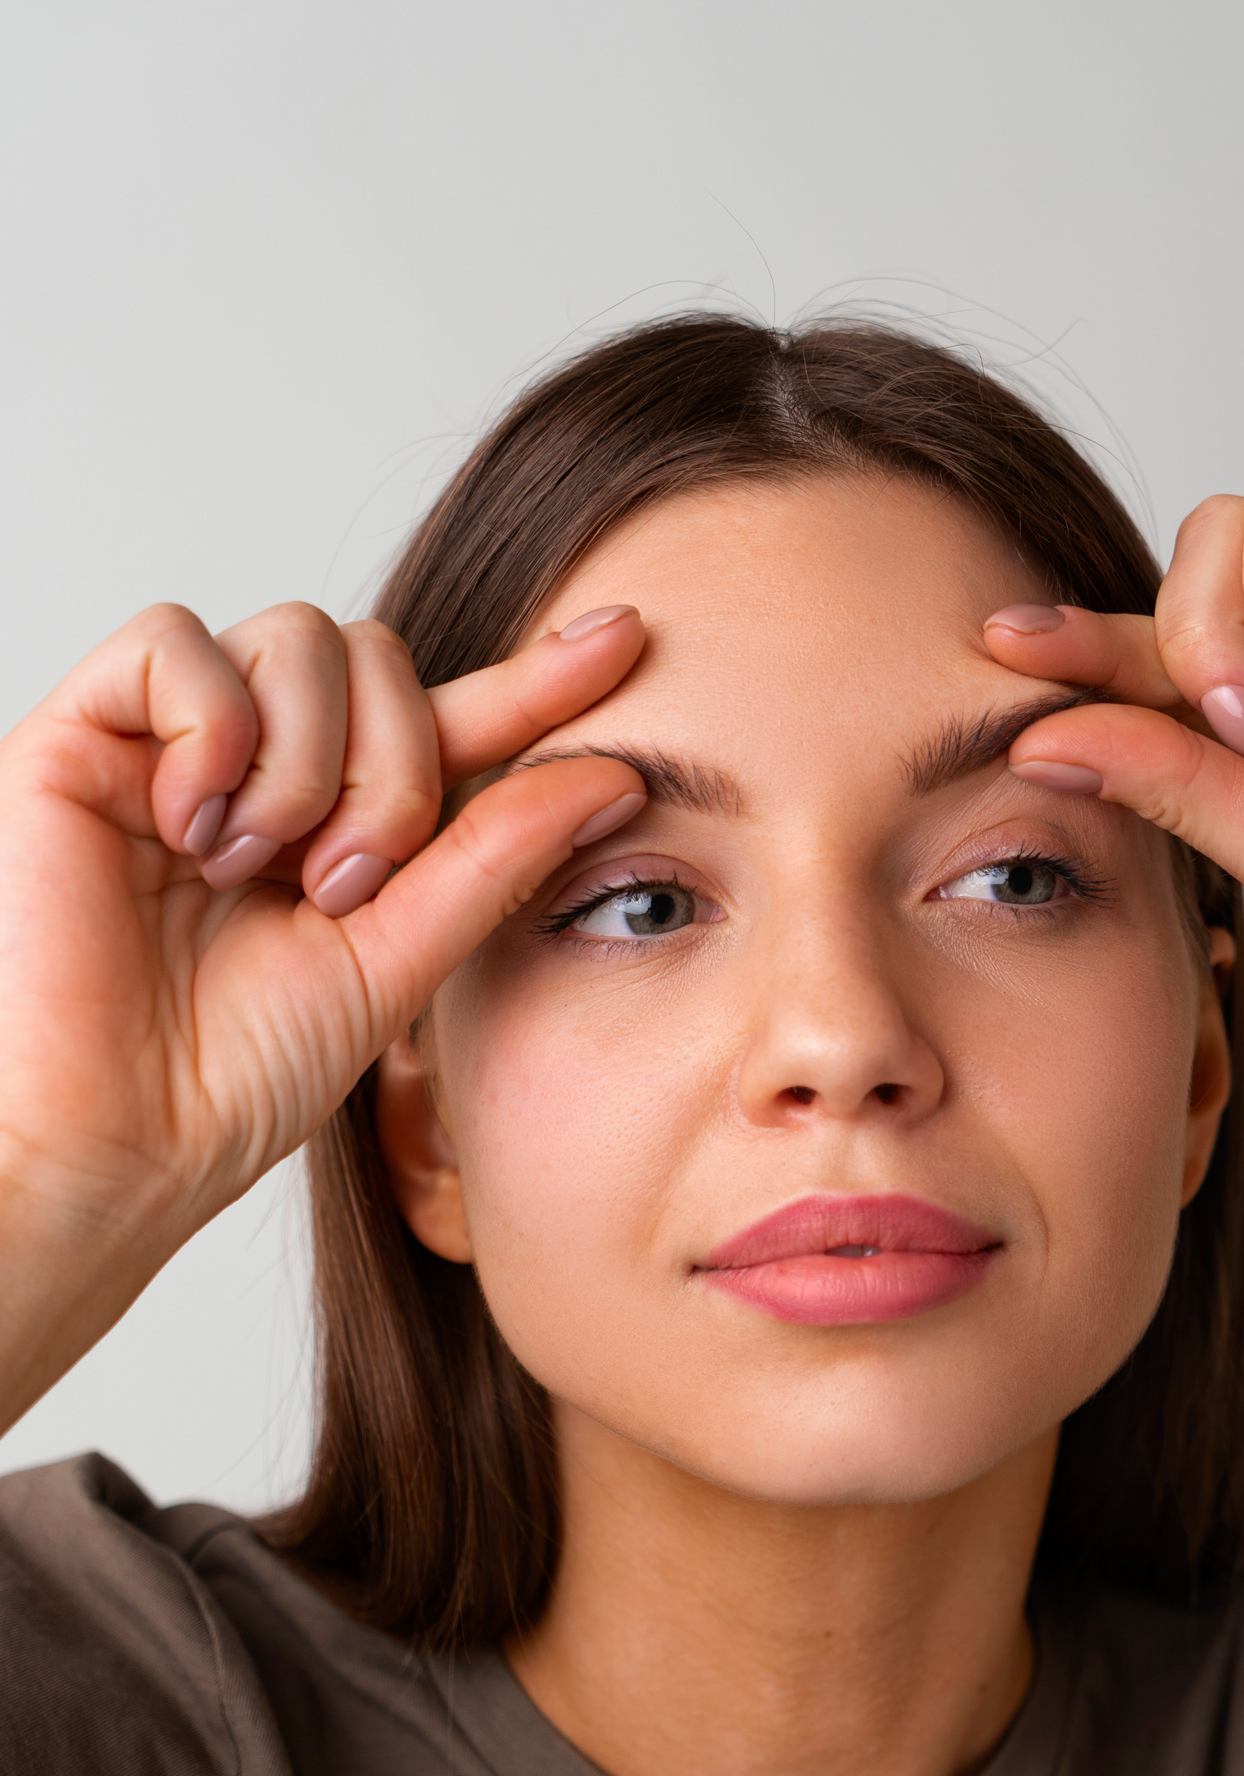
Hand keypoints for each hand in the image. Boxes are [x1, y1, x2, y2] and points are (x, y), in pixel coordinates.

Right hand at [0, 600, 644, 1427]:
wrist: (120, 1140)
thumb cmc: (235, 1076)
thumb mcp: (398, 960)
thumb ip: (494, 859)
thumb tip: (613, 773)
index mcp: (339, 819)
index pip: (449, 718)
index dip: (535, 678)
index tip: (631, 640)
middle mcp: (260, 767)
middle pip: (376, 654)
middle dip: (393, 767)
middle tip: (345, 885)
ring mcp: (171, 747)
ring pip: (294, 635)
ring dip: (310, 758)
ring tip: (262, 870)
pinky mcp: (81, 736)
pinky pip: (173, 641)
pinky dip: (211, 725)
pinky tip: (195, 823)